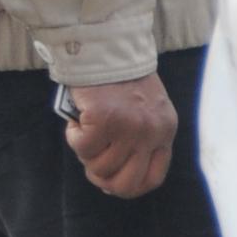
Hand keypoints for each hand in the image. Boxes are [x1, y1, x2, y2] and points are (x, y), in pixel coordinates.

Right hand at [62, 75, 177, 196]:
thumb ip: (138, 139)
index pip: (152, 178)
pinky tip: (76, 120)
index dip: (127, 187)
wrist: (106, 49)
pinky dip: (73, 136)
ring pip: (99, 166)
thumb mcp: (144, 111)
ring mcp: (129, 128)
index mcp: (164, 131)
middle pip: (126, 183)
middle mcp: (151, 133)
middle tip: (90, 163)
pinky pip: (82, 147)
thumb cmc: (119, 79)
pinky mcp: (104, 120)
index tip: (110, 182)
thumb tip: (109, 177)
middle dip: (102, 178)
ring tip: (83, 130)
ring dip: (84, 152)